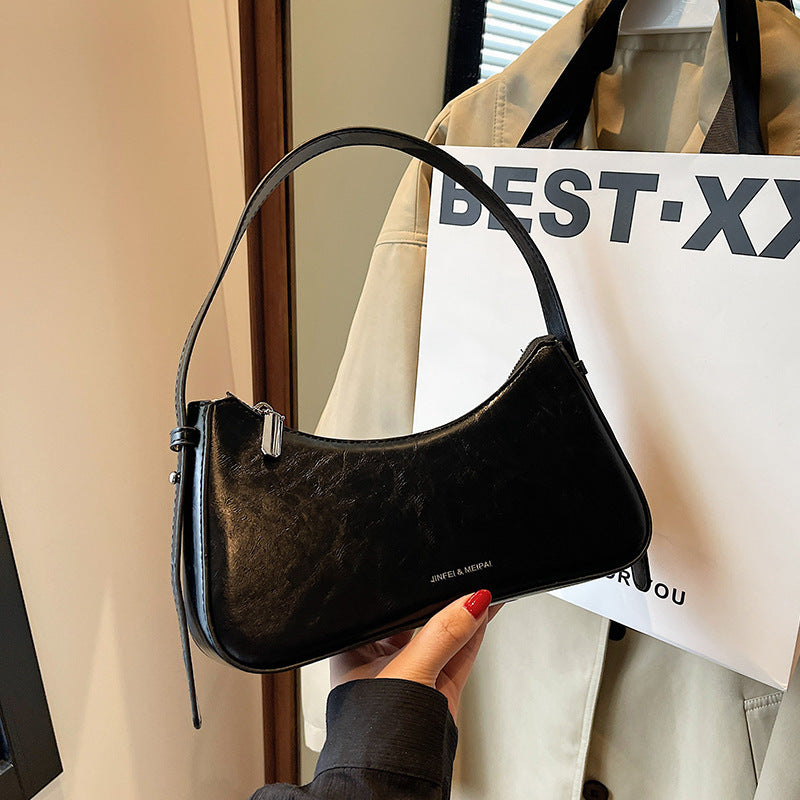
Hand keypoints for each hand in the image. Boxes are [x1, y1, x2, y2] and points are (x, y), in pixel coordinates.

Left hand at [330, 590, 501, 721]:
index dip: (411, 592)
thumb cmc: (375, 736)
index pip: (388, 609)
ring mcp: (414, 675)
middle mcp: (383, 661)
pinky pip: (459, 653)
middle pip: (417, 621)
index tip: (437, 576)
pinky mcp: (439, 689)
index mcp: (356, 650)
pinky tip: (484, 613)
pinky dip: (474, 634)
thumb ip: (443, 634)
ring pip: (443, 636)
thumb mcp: (409, 670)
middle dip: (441, 602)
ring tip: (480, 592)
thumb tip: (470, 603)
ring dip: (463, 615)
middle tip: (462, 582)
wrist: (394, 782)